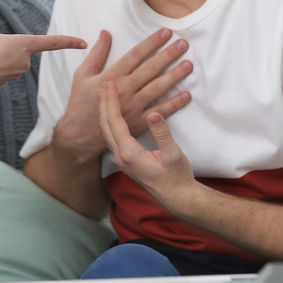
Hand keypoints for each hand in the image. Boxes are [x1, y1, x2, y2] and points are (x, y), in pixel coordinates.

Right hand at [0, 24, 86, 92]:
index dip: (69, 41)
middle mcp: (25, 61)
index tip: (83, 42)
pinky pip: (2, 68)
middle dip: (4, 46)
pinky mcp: (6, 81)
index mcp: (25, 45)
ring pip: (8, 59)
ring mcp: (16, 73)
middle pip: (18, 48)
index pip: (52, 42)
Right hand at [55, 28, 192, 158]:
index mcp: (111, 76)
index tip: (166, 33)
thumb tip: (105, 33)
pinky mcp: (138, 122)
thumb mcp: (82, 74)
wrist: (80, 134)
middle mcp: (124, 90)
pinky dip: (174, 104)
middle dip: (168, 55)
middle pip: (150, 69)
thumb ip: (96, 53)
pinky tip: (187, 94)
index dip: (152, 42)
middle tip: (183, 44)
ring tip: (188, 65)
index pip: (135, 55)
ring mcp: (132, 107)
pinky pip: (159, 111)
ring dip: (174, 76)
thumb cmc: (81, 102)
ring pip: (157, 88)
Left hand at [99, 80, 196, 210]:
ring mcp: (122, 160)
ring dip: (105, 112)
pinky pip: (113, 137)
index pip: (115, 122)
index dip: (111, 101)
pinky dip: (111, 122)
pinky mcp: (127, 161)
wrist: (178, 198)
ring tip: (105, 96)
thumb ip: (162, 135)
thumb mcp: (173, 155)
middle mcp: (121, 156)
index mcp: (129, 153)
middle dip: (104, 103)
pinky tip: (114, 115)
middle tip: (104, 84)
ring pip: (108, 132)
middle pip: (106, 125)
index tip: (109, 84)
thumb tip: (153, 114)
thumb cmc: (177, 178)